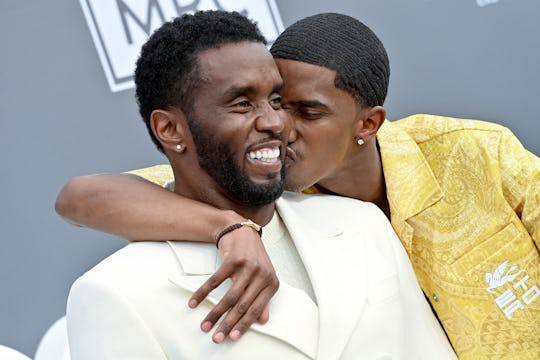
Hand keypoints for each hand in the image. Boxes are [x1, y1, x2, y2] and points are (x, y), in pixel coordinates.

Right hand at [187, 226, 278, 342]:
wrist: (241, 230)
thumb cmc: (253, 256)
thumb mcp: (262, 277)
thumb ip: (263, 298)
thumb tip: (263, 320)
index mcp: (271, 282)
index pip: (256, 309)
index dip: (243, 325)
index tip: (232, 337)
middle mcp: (262, 275)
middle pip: (242, 306)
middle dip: (227, 324)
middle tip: (217, 337)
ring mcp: (248, 266)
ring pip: (229, 296)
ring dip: (215, 313)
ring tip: (206, 324)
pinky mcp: (233, 260)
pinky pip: (215, 281)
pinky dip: (203, 293)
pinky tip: (195, 302)